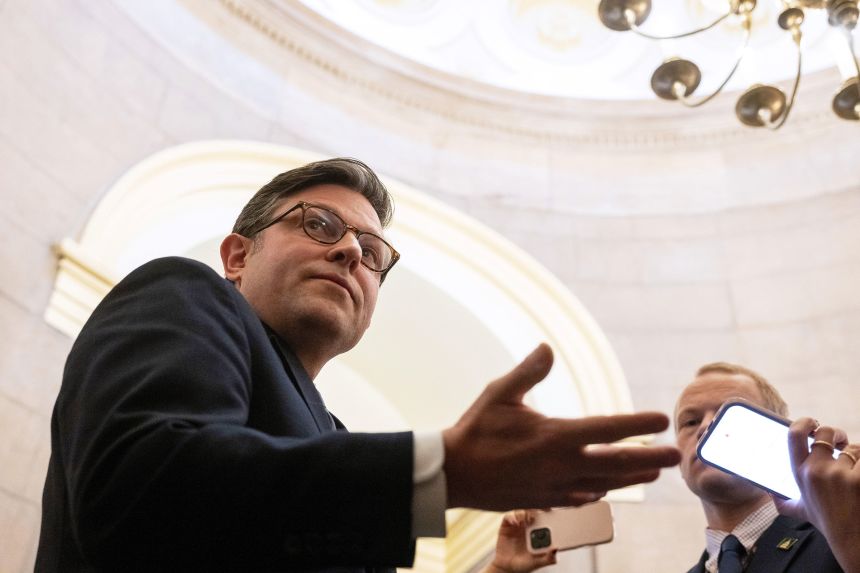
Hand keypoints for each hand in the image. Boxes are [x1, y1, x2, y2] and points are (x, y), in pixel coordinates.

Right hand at [443, 343, 680, 509]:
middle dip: (650, 458)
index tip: (660, 420)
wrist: (454, 474)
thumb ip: (528, 371)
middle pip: (617, 464)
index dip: (637, 424)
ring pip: (605, 485)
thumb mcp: (499, 393)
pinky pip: (583, 498)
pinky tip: (608, 488)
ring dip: (632, 477)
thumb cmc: (476, 430)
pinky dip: (601, 492)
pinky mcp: (546, 501)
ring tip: (654, 472)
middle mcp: (562, 465)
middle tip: (676, 456)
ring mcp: (556, 488)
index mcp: (555, 436)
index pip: (607, 430)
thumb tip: (548, 347)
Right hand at [484, 510, 556, 572]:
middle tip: (541, 511)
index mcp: (539, 532)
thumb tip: (556, 548)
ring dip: (525, 512)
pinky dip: (512, 517)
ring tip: (528, 519)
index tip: (552, 511)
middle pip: (533, 511)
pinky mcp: (506, 526)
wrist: (507, 568)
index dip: (548, 512)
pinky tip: (515, 523)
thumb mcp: (538, 562)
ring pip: (522, 512)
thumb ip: (548, 558)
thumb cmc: (525, 564)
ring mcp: (517, 524)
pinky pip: (509, 517)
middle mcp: (528, 525)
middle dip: (537, 509)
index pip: (545, 517)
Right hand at [774, 418, 859, 572]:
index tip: (813, 423)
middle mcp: (817, 471)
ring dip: (857, 457)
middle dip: (837, 436)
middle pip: (828, 433)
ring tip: (854, 472)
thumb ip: (784, 501)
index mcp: (800, 473)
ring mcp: (840, 474)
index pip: (795, 435)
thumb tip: (769, 493)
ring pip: (854, 449)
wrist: (852, 540)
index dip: (804, 422)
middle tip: (841, 443)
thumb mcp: (801, 511)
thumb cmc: (829, 523)